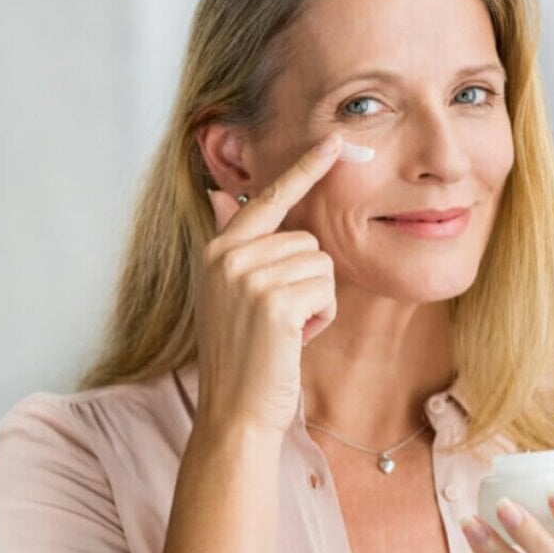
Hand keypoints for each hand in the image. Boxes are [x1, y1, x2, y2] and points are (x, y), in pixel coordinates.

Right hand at [196, 132, 343, 434]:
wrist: (235, 411)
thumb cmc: (243, 355)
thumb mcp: (229, 292)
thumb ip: (233, 242)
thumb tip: (221, 194)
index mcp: (218, 249)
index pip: (267, 197)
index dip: (303, 169)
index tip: (334, 141)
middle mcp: (228, 255)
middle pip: (307, 239)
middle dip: (308, 280)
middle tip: (281, 320)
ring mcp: (248, 276)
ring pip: (321, 263)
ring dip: (316, 300)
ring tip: (285, 330)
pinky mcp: (274, 301)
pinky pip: (326, 288)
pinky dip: (321, 316)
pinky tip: (295, 339)